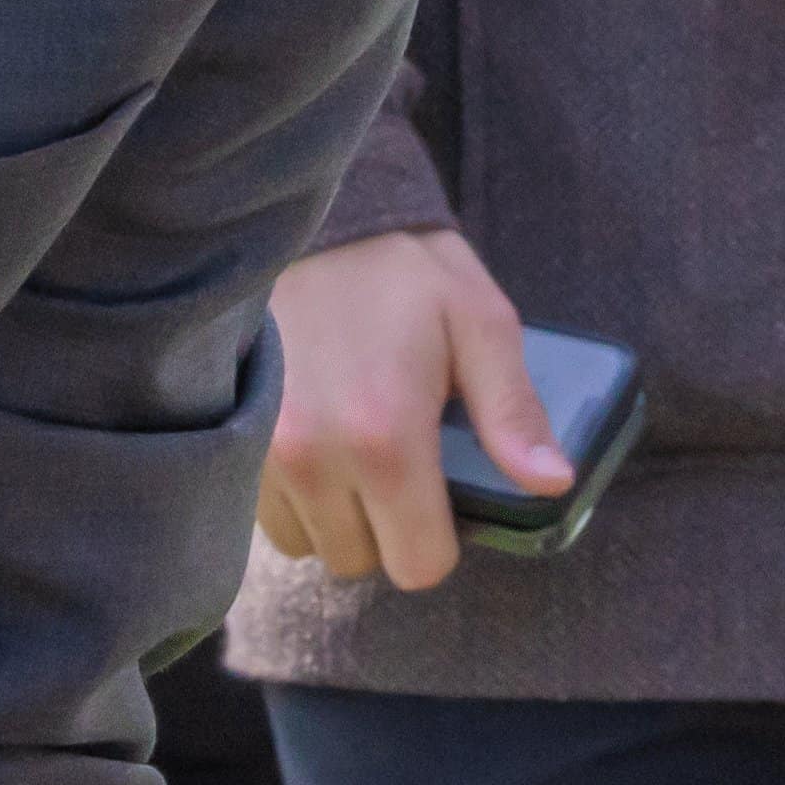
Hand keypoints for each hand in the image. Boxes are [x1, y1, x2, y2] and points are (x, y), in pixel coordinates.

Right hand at [259, 226, 558, 592]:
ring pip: (311, 545)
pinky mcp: (232, 442)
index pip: (419, 563)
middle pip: (363, 561)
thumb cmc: (400, 269)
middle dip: (388, 528)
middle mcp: (315, 459)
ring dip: (338, 517)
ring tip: (353, 449)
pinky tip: (314, 443)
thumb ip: (514, 411)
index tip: (441, 491)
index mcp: (386, 437)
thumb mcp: (479, 322)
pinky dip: (296, 498)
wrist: (296, 220)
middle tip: (399, 463)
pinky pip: (269, 516)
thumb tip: (552, 483)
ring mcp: (262, 455)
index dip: (441, 539)